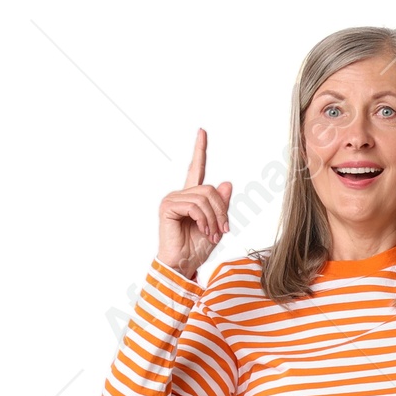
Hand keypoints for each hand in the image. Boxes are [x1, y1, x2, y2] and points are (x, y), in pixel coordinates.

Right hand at [157, 128, 232, 280]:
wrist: (183, 264)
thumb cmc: (197, 249)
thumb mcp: (217, 226)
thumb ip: (221, 205)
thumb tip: (227, 182)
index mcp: (192, 197)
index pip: (196, 169)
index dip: (200, 150)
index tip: (202, 131)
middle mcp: (180, 194)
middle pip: (210, 189)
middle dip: (222, 211)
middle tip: (223, 230)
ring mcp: (172, 199)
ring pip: (204, 198)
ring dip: (214, 219)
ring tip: (212, 234)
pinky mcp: (168, 206)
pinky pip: (195, 206)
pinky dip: (205, 220)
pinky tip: (204, 232)